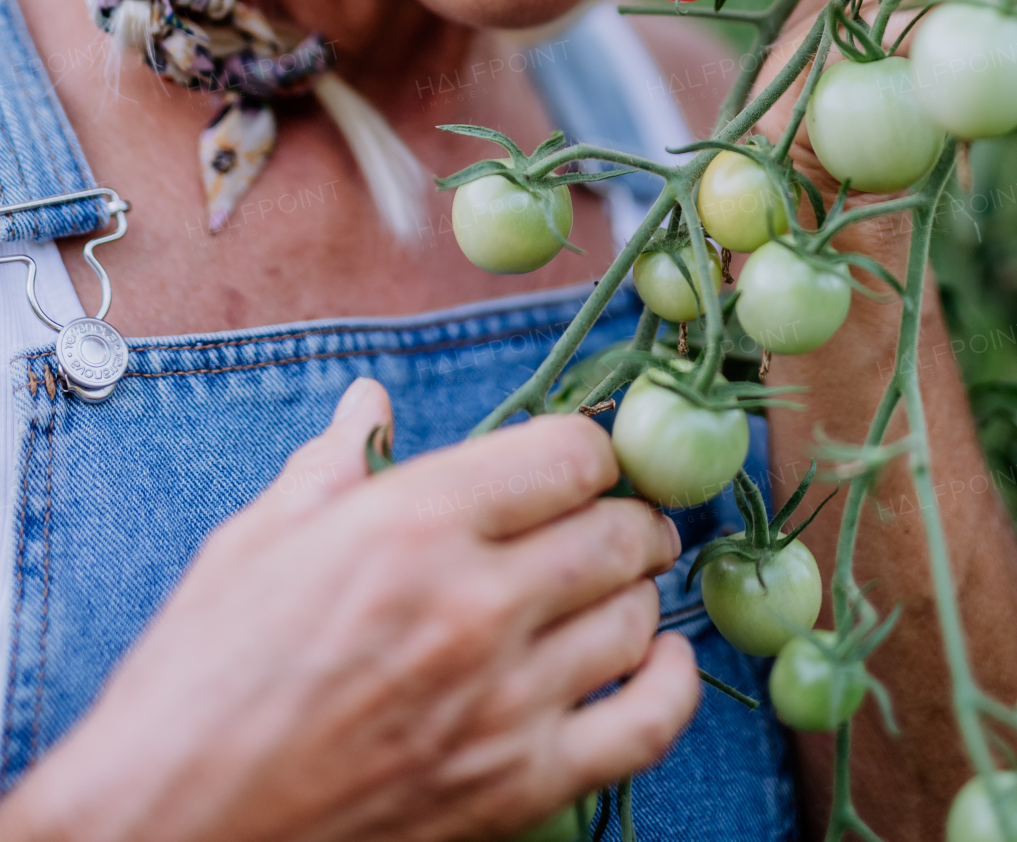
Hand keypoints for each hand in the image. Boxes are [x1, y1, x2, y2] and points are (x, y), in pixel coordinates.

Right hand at [5, 381, 694, 841]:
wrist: (161, 834)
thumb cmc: (194, 685)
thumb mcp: (252, 546)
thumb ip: (333, 465)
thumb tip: (370, 402)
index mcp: (411, 526)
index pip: (569, 455)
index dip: (587, 449)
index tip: (577, 461)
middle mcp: (473, 606)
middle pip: (618, 530)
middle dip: (626, 512)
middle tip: (613, 515)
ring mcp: (502, 705)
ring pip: (636, 618)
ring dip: (636, 590)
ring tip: (615, 581)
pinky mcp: (514, 790)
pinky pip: (646, 728)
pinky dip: (671, 686)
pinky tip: (657, 660)